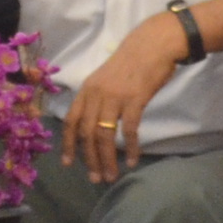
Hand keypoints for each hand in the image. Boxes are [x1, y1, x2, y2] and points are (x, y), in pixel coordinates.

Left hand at [63, 14, 184, 179]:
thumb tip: (96, 123)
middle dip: (89, 159)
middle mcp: (96, 94)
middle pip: (86, 133)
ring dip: (107, 159)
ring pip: (104, 135)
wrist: (154, 44)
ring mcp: (114, 97)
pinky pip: (128, 129)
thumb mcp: (107, 78)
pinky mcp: (134, 99)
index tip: (69, 163)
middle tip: (96, 178)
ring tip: (111, 175)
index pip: (71, 120)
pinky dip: (130, 147)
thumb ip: (99, 97)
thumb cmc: (133, 61)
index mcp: (87, 89)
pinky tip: (133, 160)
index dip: (68, 144)